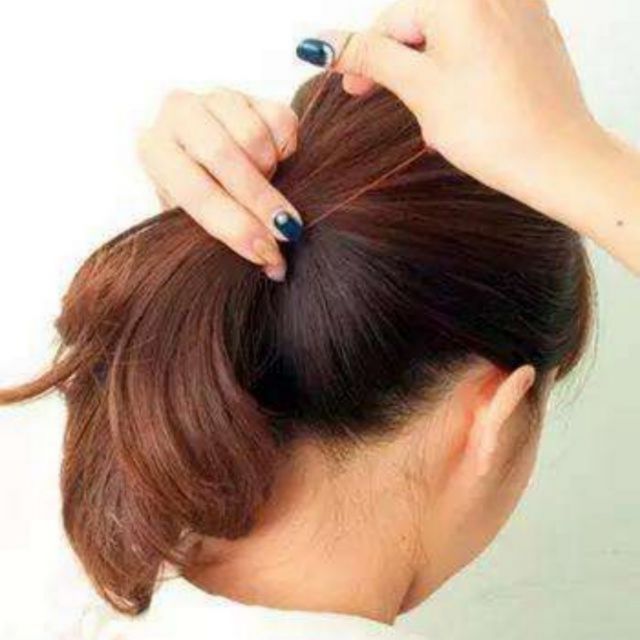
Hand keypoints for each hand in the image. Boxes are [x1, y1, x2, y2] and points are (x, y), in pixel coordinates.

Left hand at [137, 88, 302, 280]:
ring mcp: (216, 98)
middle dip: (259, 200)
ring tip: (267, 187)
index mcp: (154, 150)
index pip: (195, 191)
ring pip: (254, 137)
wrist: (213, 164)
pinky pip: (282, 123)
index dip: (234, 226)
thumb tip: (275, 265)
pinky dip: (286, 151)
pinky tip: (274, 163)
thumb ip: (233, 241)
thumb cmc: (203, 201)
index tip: (265, 252)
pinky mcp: (252, 95)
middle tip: (286, 230)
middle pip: (223, 155)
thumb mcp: (201, 224)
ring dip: (271, 172)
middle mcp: (178, 114)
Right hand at [297, 0, 639, 273]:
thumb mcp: (419, 89)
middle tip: (387, 99)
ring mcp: (520, 8)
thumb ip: (370, 57)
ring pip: (451, 32)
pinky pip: (482, 38)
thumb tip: (322, 43)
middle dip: (402, 61)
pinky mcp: (535, 30)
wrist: (557, 158)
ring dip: (430, 67)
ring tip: (432, 114)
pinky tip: (462, 101)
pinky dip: (462, 64)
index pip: (392, 19)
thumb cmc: (491, 128)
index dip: (365, 55)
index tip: (351, 85)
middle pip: (423, 20)